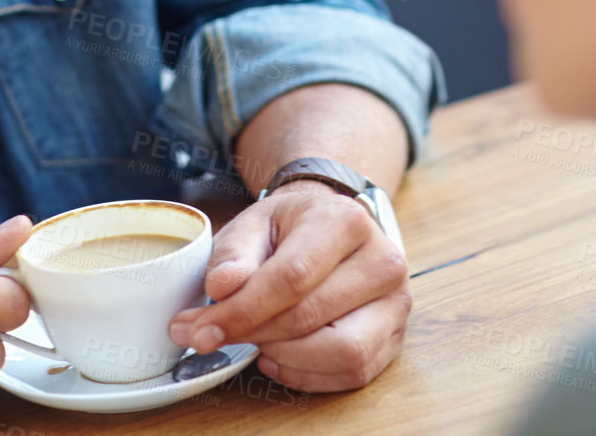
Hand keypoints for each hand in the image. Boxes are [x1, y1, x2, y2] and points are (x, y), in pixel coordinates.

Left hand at [168, 183, 409, 392]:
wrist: (332, 227)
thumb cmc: (291, 227)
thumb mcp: (255, 222)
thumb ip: (233, 252)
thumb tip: (221, 287)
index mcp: (345, 221)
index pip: (292, 277)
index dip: (243, 311)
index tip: (200, 329)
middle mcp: (382, 261)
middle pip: (311, 318)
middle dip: (252, 335)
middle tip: (209, 337)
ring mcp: (395, 302)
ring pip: (342, 353)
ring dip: (285, 357)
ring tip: (255, 341)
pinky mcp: (395, 336)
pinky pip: (353, 372)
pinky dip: (308, 373)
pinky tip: (279, 355)